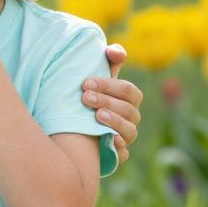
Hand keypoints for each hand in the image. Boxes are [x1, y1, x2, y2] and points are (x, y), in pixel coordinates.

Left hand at [84, 46, 142, 163]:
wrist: (75, 125)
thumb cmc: (90, 95)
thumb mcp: (98, 78)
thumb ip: (108, 61)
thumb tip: (115, 52)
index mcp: (130, 98)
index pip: (128, 90)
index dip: (109, 85)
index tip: (86, 83)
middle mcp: (132, 118)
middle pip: (128, 110)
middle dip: (107, 101)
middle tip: (85, 97)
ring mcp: (126, 137)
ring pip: (129, 131)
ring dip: (114, 122)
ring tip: (96, 116)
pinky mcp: (118, 154)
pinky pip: (124, 154)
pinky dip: (119, 150)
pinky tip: (109, 142)